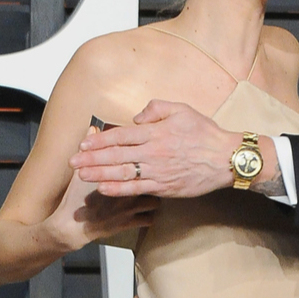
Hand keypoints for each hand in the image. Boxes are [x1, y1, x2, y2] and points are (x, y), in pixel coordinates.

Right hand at [48, 160, 156, 251]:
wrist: (72, 226)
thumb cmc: (75, 198)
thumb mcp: (81, 170)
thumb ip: (91, 150)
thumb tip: (94, 128)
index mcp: (115, 176)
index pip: (134, 162)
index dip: (143, 159)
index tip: (145, 157)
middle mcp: (126, 192)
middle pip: (150, 182)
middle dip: (154, 177)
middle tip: (155, 173)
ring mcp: (129, 209)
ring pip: (154, 201)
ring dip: (153, 198)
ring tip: (150, 194)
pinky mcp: (130, 223)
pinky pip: (149, 219)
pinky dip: (148, 215)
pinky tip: (146, 211)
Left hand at [69, 100, 236, 197]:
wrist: (226, 159)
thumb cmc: (205, 133)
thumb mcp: (182, 109)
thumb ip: (156, 108)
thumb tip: (136, 116)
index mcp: (155, 132)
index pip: (120, 136)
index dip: (98, 141)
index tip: (83, 143)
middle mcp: (153, 151)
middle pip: (115, 155)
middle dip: (91, 159)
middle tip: (72, 162)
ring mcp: (158, 171)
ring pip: (122, 172)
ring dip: (98, 174)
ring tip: (81, 175)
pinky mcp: (165, 187)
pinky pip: (137, 188)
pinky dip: (118, 189)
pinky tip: (103, 188)